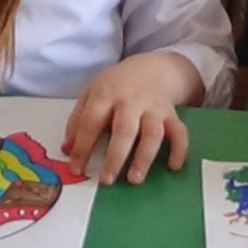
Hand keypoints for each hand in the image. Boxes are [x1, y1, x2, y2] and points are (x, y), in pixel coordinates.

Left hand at [62, 53, 198, 184]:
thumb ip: (77, 120)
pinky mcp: (171, 114)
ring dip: (144, 157)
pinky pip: (179, 132)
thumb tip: (67, 149)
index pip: (91, 122)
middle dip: (115, 156)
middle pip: (124, 129)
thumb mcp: (91, 93)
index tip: (76, 169)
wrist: (150, 68)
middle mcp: (131, 100)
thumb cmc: (116, 86)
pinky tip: (174, 166)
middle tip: (106, 180)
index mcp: (106, 94)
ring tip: (135, 179)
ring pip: (152, 133)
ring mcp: (153, 108)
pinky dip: (179, 149)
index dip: (82, 147)